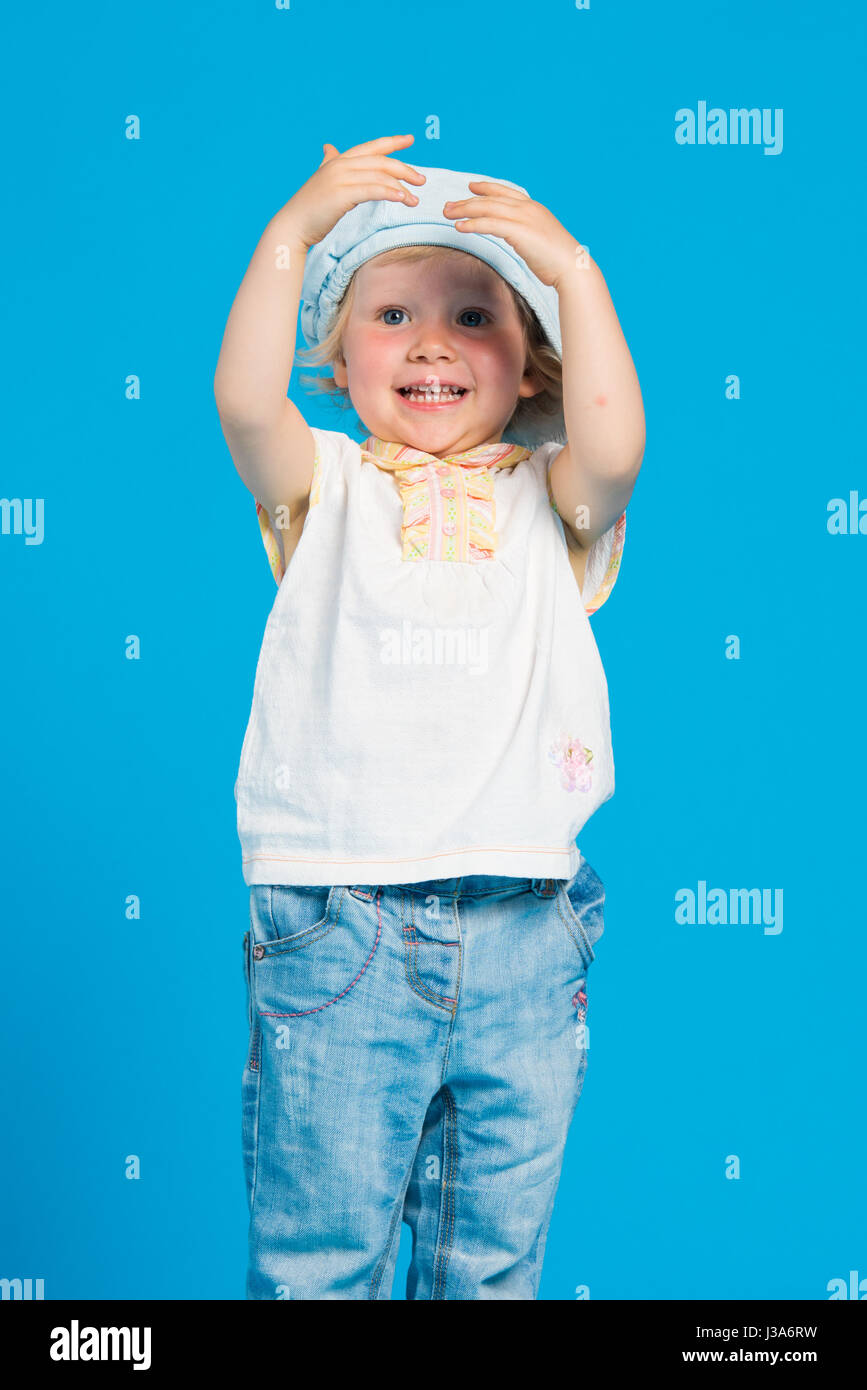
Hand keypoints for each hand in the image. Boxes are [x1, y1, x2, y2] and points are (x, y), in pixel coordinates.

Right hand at [281, 134, 425, 250]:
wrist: (293, 226)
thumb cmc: (310, 208)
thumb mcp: (322, 180)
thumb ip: (330, 163)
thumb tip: (329, 148)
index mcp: (338, 161)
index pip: (370, 147)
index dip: (391, 142)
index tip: (410, 139)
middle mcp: (340, 165)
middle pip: (380, 161)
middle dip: (404, 169)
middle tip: (422, 180)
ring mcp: (340, 178)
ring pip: (379, 176)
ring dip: (401, 186)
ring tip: (415, 199)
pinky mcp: (342, 194)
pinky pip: (373, 190)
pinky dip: (390, 193)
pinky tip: (402, 198)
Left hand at [443, 181, 582, 289]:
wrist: (571, 267)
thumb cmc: (557, 260)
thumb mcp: (540, 239)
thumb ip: (526, 233)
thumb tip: (517, 237)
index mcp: (534, 208)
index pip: (505, 192)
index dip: (486, 188)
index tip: (471, 187)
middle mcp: (528, 208)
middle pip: (491, 199)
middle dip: (467, 201)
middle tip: (449, 205)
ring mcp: (524, 218)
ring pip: (487, 208)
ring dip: (464, 210)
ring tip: (447, 214)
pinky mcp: (518, 231)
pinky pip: (489, 224)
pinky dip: (472, 224)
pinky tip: (460, 227)